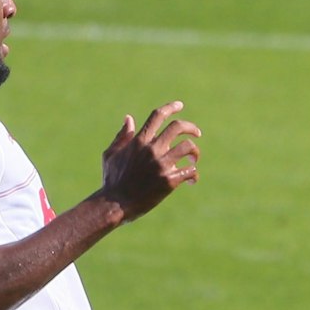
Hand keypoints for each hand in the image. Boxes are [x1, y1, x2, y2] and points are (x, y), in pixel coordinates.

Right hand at [99, 101, 201, 220]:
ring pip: (188, 147)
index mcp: (139, 141)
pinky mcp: (169, 181)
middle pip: (178, 127)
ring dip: (195, 152)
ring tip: (192, 160)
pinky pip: (191, 172)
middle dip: (191, 128)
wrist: (115, 204)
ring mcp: (162, 165)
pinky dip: (193, 175)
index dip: (171, 107)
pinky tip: (191, 180)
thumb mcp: (111, 154)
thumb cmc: (112, 180)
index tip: (180, 105)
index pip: (158, 116)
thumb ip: (122, 136)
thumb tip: (129, 118)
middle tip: (197, 133)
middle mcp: (152, 150)